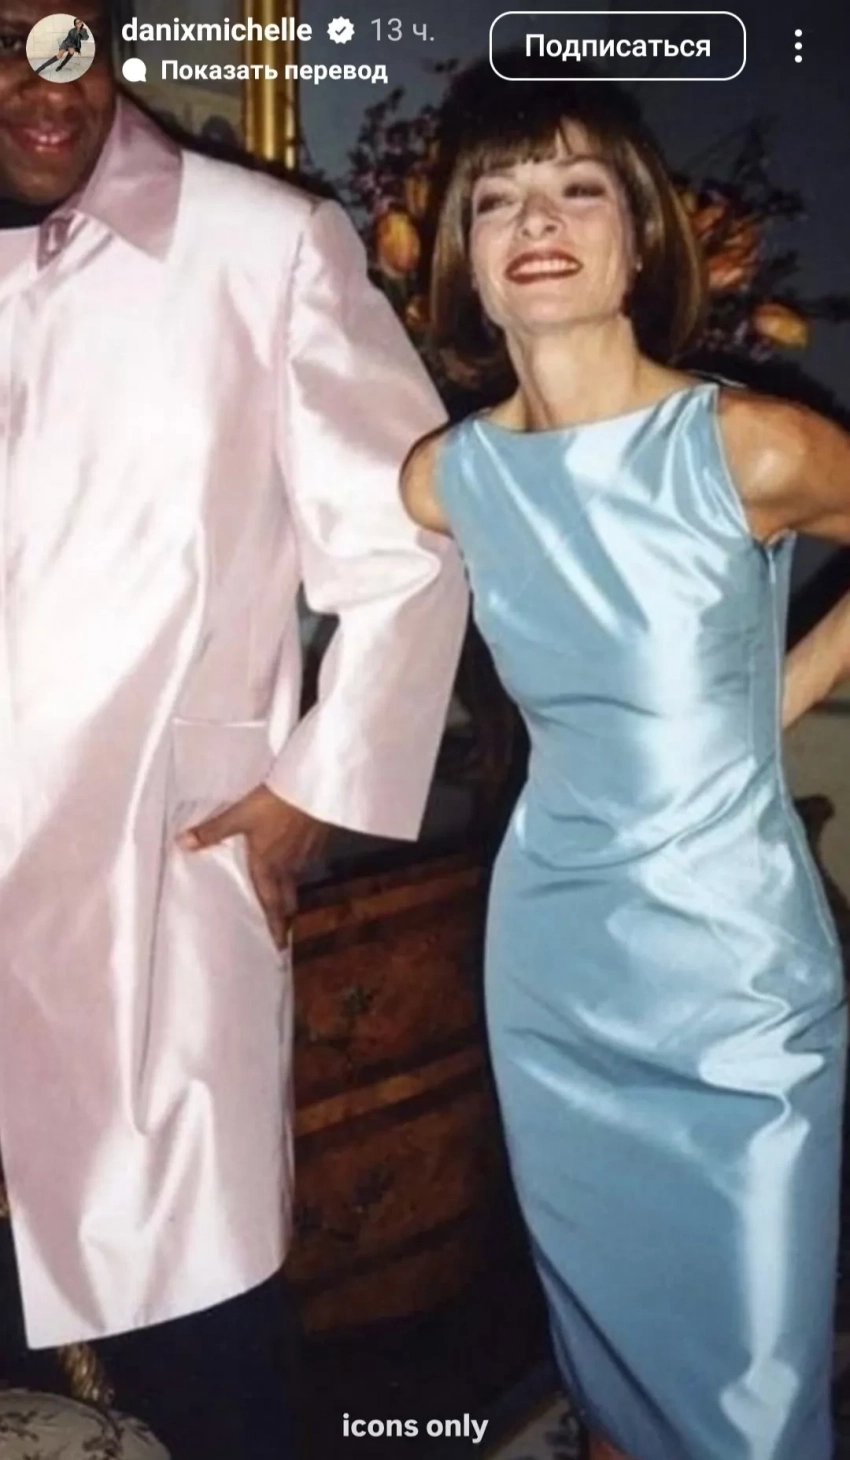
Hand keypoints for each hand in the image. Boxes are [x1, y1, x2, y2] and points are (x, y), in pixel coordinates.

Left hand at [176, 787, 331, 948]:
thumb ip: (212, 831)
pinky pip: (307, 863)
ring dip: (291, 894)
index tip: (279, 947)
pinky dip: (300, 870)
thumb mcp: (239, 815)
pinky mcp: (318, 840)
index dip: (275, 927)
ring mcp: (306, 854)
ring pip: (297, 881)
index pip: (270, 904)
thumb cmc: (274, 804)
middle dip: (285, 916)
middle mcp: (288, 866)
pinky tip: (296, 861)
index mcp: (267, 866)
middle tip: (283, 931)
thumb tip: (183, 844)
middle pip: (288, 899)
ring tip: (285, 899)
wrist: (312, 788)